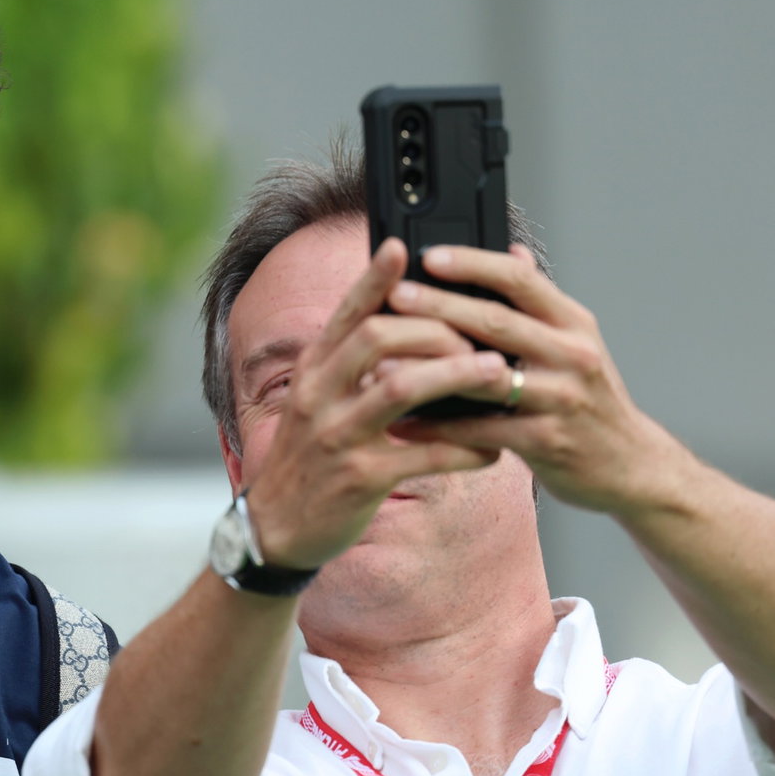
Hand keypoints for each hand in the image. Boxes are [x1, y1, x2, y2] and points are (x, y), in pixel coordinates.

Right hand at [242, 238, 507, 567]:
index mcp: (313, 373)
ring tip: (497, 373)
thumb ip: (349, 367)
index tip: (404, 246)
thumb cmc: (310, 460)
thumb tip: (397, 327)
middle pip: (376, 337)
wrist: (277, 528)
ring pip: (400, 389)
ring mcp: (337, 437)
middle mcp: (319, 396)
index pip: (345, 313)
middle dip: (434, 328)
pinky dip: (462, 448)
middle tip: (477, 336)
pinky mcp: (359, 478)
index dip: (374, 278)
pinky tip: (491, 448)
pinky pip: (421, 454)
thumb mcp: (316, 404)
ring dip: (455, 376)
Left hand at [386, 244, 682, 514]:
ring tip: (384, 362)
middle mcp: (572, 354)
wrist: (631, 466)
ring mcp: (561, 398)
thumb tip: (515, 252)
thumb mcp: (576, 343)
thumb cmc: (590, 401)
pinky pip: (481, 430)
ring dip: (431, 367)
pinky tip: (402, 424)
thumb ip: (540, 303)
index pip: (521, 279)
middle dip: (440, 306)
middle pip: (497, 321)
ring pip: (485, 376)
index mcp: (572, 323)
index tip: (429, 255)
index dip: (473, 263)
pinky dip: (438, 427)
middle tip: (395, 295)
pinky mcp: (547, 441)